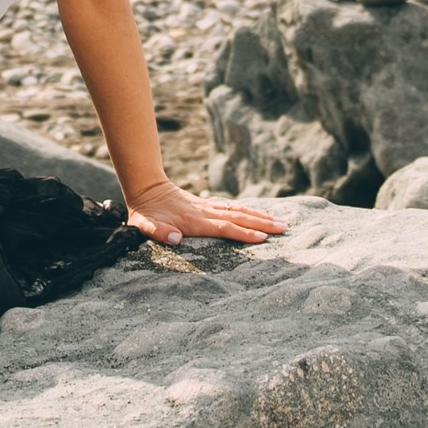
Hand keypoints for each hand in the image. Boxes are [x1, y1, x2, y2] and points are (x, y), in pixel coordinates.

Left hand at [125, 179, 286, 246]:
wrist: (146, 187)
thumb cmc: (145, 212)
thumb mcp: (144, 225)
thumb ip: (158, 232)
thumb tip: (176, 239)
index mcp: (194, 221)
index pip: (224, 228)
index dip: (242, 233)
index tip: (262, 237)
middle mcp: (205, 213)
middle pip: (238, 217)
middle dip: (262, 223)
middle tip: (283, 228)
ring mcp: (208, 207)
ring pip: (239, 211)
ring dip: (260, 216)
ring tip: (280, 222)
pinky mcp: (208, 205)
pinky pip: (233, 208)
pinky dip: (248, 211)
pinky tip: (260, 214)